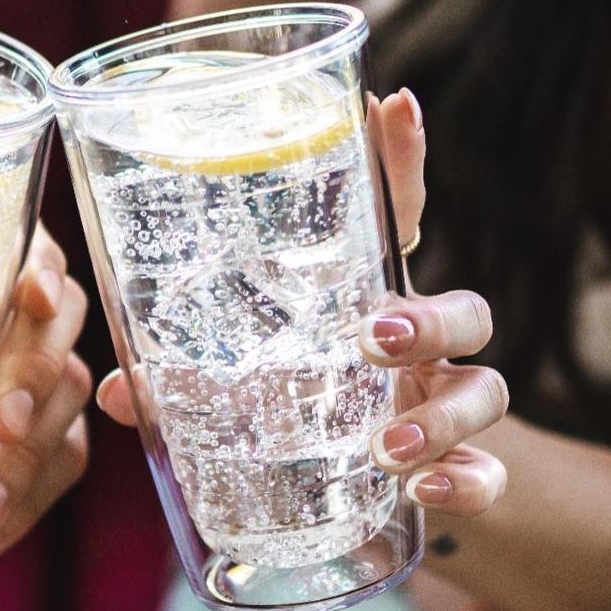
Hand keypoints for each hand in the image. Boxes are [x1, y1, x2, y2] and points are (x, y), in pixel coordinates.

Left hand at [0, 223, 91, 563]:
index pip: (24, 248)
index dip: (40, 268)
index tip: (27, 295)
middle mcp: (9, 316)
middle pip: (57, 332)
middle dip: (35, 379)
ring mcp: (29, 379)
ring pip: (66, 405)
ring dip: (30, 459)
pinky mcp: (34, 437)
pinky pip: (58, 464)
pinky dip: (29, 504)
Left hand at [96, 89, 508, 516]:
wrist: (360, 506)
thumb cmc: (293, 428)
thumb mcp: (238, 398)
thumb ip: (186, 390)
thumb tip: (119, 389)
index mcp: (362, 310)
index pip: (391, 228)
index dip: (396, 166)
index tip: (390, 105)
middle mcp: (417, 354)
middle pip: (463, 309)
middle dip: (428, 317)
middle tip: (370, 336)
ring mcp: (443, 411)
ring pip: (487, 388)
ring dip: (442, 414)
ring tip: (384, 447)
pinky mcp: (460, 473)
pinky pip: (492, 474)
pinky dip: (466, 483)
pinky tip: (422, 489)